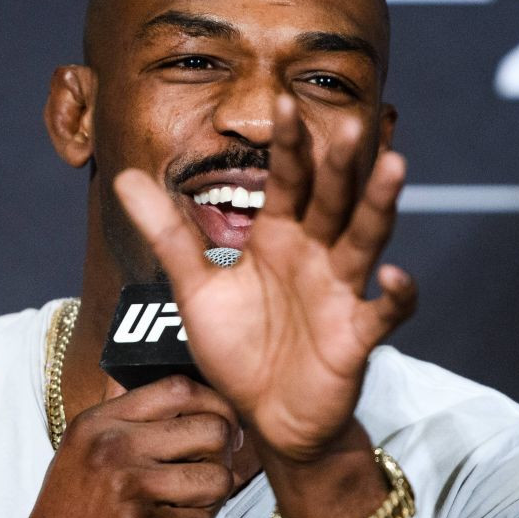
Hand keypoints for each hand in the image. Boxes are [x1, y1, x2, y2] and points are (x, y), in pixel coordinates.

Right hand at [24, 376, 240, 517]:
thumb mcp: (86, 445)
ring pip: (217, 478)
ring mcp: (127, 486)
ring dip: (213, 496)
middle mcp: (113, 446)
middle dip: (223, 454)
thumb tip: (192, 391)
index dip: (216, 401)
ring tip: (189, 501)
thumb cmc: (71, 505)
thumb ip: (130, 415)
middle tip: (210, 468)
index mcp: (100, 421)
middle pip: (212, 429)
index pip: (179, 388)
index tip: (224, 420)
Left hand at [114, 94, 415, 461]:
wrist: (262, 416)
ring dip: (379, 205)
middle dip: (340, 164)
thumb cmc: (236, 348)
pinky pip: (385, 311)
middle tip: (350, 125)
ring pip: (366, 239)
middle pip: (332, 199)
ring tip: (393, 167)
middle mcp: (315, 253)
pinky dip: (396, 294)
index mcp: (279, 236)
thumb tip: (122, 176)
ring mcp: (340, 291)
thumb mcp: (194, 287)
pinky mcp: (357, 335)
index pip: (288, 180)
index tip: (282, 101)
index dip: (287, 145)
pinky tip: (395, 275)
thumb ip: (167, 232)